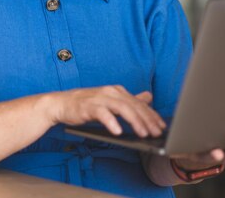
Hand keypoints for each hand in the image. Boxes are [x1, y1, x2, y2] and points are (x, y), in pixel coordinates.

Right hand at [50, 86, 166, 137]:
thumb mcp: (111, 101)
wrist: (62, 103)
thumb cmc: (86, 105)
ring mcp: (100, 98)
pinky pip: (102, 114)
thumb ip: (129, 100)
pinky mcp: (88, 106)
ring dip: (134, 121)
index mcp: (117, 91)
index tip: (162, 126)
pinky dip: (111, 122)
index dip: (152, 115)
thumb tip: (148, 97)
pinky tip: (118, 132)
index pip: (139, 103)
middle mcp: (111, 92)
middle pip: (133, 105)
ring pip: (122, 108)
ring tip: (143, 133)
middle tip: (157, 132)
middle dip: (147, 119)